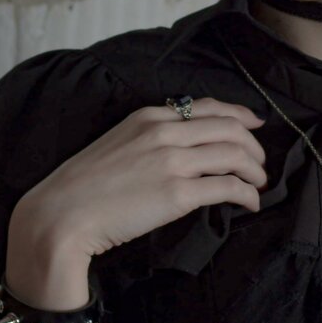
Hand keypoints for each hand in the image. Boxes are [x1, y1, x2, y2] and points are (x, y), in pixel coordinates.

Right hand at [6, 97, 267, 308]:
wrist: (61, 215)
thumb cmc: (83, 187)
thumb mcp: (116, 144)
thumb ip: (149, 140)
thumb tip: (181, 150)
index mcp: (148, 116)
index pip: (207, 107)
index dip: (239, 115)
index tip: (255, 125)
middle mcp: (164, 132)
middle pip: (230, 128)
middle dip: (254, 146)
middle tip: (260, 165)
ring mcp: (172, 161)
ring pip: (235, 154)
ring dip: (255, 171)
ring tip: (258, 185)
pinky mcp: (178, 194)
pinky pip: (228, 187)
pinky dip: (247, 194)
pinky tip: (249, 203)